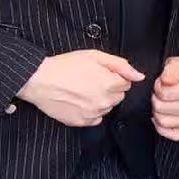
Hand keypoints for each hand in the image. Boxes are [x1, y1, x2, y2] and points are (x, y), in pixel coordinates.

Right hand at [18, 51, 143, 126]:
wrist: (39, 80)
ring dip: (100, 100)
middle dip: (109, 88)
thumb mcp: (95, 56)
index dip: (114, 76)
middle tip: (90, 80)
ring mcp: (93, 114)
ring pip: (107, 108)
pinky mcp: (81, 122)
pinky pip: (95, 119)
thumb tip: (139, 76)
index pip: (126, 83)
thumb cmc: (64, 66)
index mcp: (110, 84)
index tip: (101, 73)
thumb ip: (120, 65)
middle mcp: (104, 102)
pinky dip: (90, 111)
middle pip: (118, 96)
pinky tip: (79, 101)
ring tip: (82, 90)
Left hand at [152, 56, 178, 139]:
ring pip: (164, 122)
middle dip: (156, 98)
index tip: (161, 82)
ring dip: (158, 112)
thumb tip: (164, 81)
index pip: (164, 94)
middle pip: (161, 108)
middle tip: (161, 91)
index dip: (158, 86)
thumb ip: (170, 70)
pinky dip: (162, 127)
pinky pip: (172, 135)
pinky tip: (163, 116)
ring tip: (163, 102)